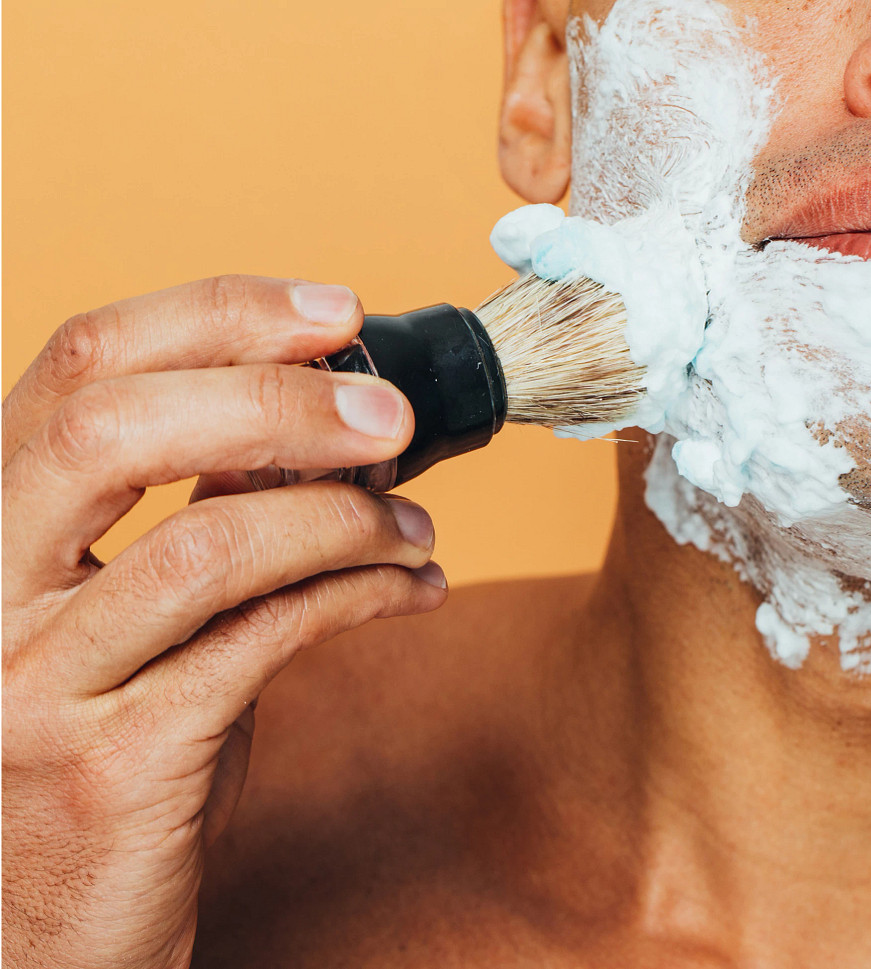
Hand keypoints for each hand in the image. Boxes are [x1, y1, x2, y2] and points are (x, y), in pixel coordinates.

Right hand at [2, 276, 448, 967]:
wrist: (41, 938)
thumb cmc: (102, 763)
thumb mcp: (128, 624)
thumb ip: (195, 522)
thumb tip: (317, 420)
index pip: (74, 369)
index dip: (212, 317)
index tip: (331, 314)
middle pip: (115, 429)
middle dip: (277, 400)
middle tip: (389, 412)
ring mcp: (30, 685)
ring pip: (207, 546)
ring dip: (343, 519)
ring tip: (413, 528)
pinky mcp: (108, 768)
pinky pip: (258, 646)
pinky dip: (356, 598)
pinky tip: (408, 588)